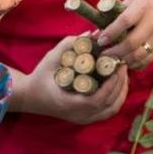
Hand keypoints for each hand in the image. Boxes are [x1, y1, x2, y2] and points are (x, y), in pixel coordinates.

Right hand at [14, 35, 129, 123]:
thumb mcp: (51, 58)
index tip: (117, 67)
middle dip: (120, 84)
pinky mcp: (85, 118)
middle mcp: (79, 115)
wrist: (29, 96)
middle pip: (109, 105)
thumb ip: (70, 45)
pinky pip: (107, 111)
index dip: (112, 84)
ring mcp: (83, 119)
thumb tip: (92, 34)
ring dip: (121, 92)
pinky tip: (118, 85)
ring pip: (111, 110)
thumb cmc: (39, 77)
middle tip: (123, 65)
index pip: (98, 99)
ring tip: (122, 73)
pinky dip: (116, 99)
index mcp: (70, 104)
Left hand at [96, 0, 152, 68]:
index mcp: (143, 6)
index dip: (111, 33)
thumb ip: (116, 14)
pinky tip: (127, 61)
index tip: (100, 40)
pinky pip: (148, 60)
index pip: (125, 21)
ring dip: (124, 60)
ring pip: (139, 55)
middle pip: (132, 43)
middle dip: (115, 52)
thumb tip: (97, 31)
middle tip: (103, 55)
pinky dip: (135, 64)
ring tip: (113, 60)